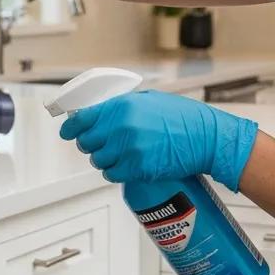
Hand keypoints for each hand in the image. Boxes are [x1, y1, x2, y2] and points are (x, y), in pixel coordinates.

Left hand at [58, 90, 257, 190]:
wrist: (207, 138)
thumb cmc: (183, 118)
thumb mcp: (148, 100)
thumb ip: (122, 106)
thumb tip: (99, 113)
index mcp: (121, 107)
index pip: (81, 119)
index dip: (70, 128)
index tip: (67, 133)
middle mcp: (121, 127)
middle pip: (86, 142)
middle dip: (90, 145)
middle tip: (99, 145)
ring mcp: (129, 149)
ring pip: (98, 160)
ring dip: (103, 160)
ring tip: (117, 156)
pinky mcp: (138, 168)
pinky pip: (112, 174)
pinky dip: (114, 172)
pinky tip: (123, 167)